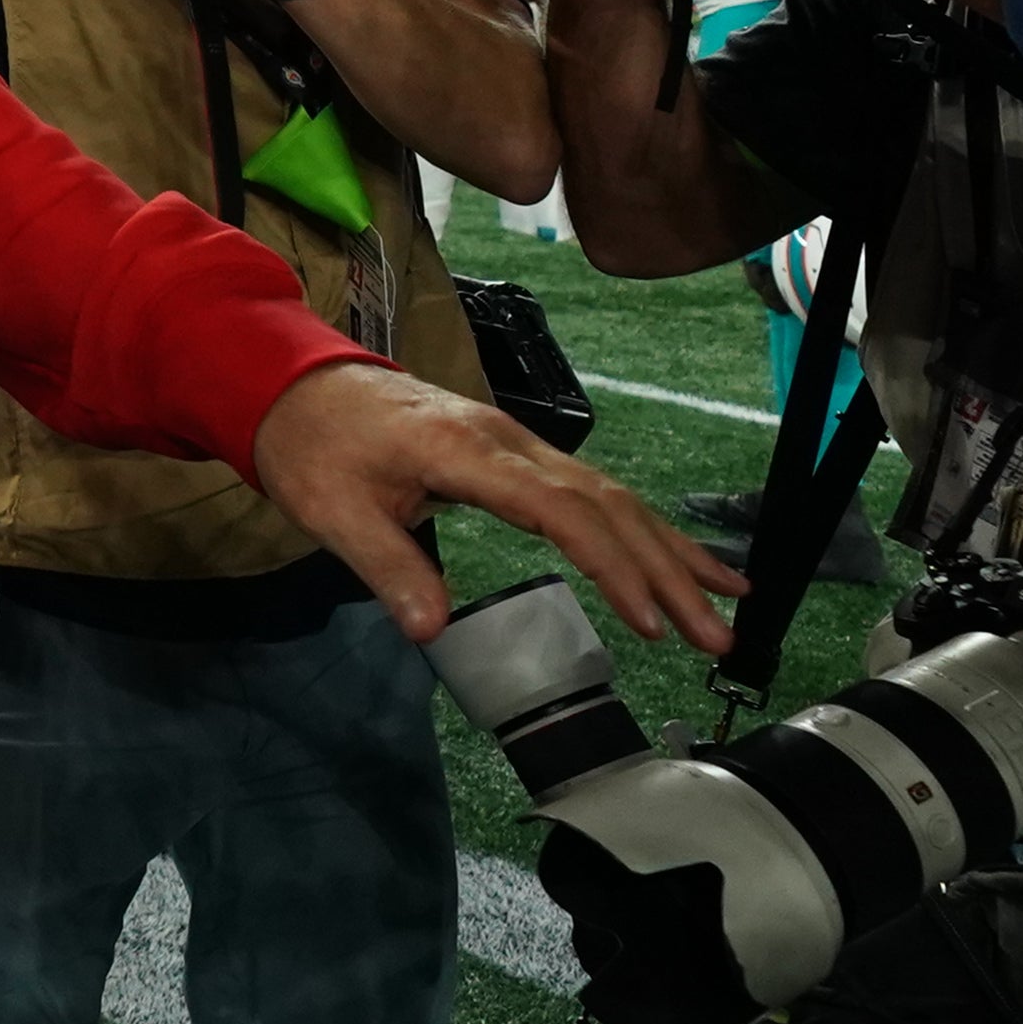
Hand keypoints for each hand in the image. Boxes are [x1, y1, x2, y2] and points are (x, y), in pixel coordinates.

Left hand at [247, 362, 741, 649]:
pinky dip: (641, 529)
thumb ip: (387, 567)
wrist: (294, 384)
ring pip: (613, 495)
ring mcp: (518, 443)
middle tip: (717, 638)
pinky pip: (592, 491)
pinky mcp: (515, 453)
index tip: (652, 623)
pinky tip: (676, 560)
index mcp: (468, 452)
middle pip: (607, 505)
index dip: (612, 567)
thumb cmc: (311, 445)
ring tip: (728, 604)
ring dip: (670, 552)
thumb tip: (432, 632)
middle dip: (668, 572)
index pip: (561, 511)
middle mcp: (509, 441)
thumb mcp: (331, 512)